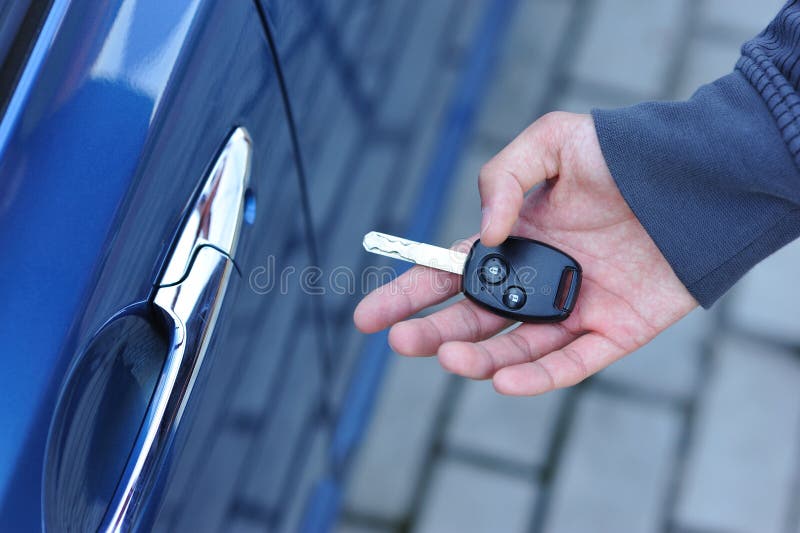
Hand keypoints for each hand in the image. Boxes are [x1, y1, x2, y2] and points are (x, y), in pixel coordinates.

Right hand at [354, 112, 696, 394]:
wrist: (695, 177)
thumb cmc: (621, 154)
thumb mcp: (552, 142)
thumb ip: (504, 179)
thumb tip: (485, 238)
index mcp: (514, 239)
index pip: (448, 274)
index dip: (407, 295)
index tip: (368, 317)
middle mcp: (537, 279)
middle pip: (473, 318)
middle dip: (432, 333)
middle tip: (403, 341)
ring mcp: (573, 308)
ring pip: (515, 347)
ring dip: (479, 358)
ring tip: (450, 359)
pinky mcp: (613, 332)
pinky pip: (570, 364)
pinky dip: (537, 377)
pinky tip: (504, 380)